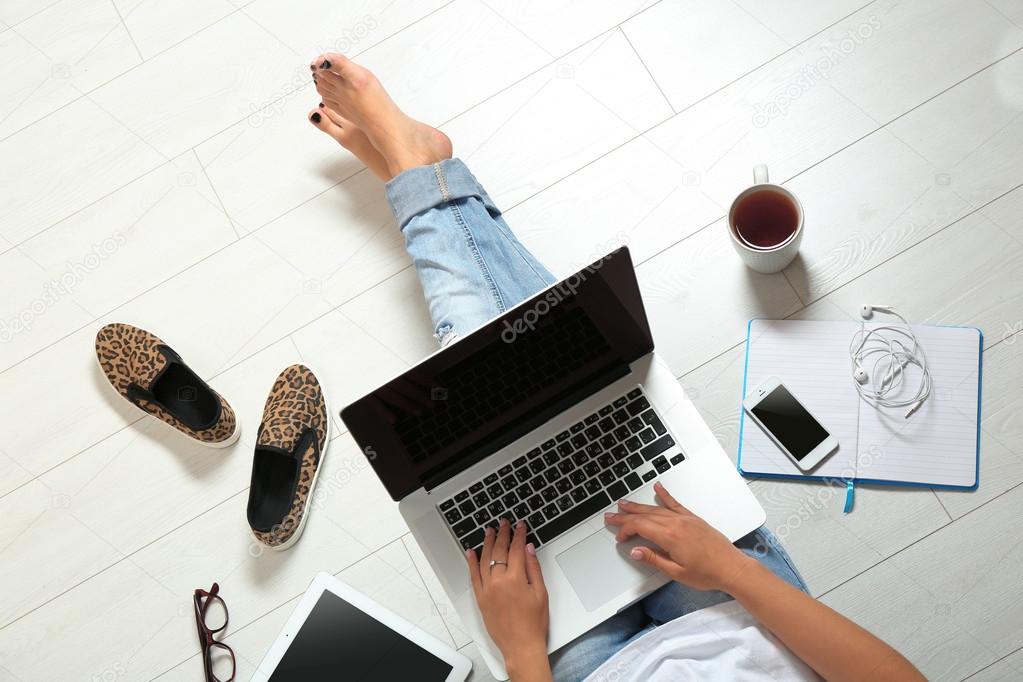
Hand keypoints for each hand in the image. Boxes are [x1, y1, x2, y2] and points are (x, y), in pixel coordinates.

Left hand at [466, 519, 549, 674]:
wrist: (521, 646)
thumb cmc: (534, 623)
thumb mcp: (541, 593)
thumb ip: (534, 568)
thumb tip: (529, 548)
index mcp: (516, 579)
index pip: (517, 549)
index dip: (519, 535)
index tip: (520, 526)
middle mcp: (499, 582)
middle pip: (499, 551)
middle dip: (502, 534)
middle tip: (504, 523)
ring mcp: (487, 590)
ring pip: (484, 560)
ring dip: (487, 543)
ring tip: (489, 531)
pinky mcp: (480, 599)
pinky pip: (473, 576)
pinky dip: (471, 563)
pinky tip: (471, 552)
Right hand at [603, 482, 753, 592]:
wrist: (731, 567)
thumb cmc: (707, 573)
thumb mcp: (676, 572)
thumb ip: (654, 559)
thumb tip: (635, 552)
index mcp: (670, 537)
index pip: (640, 527)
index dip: (626, 530)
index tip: (620, 538)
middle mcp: (677, 523)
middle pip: (644, 515)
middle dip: (625, 515)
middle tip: (610, 515)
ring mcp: (685, 519)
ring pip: (656, 509)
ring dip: (638, 506)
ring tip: (624, 503)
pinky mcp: (693, 518)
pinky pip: (675, 504)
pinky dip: (665, 495)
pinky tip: (658, 488)